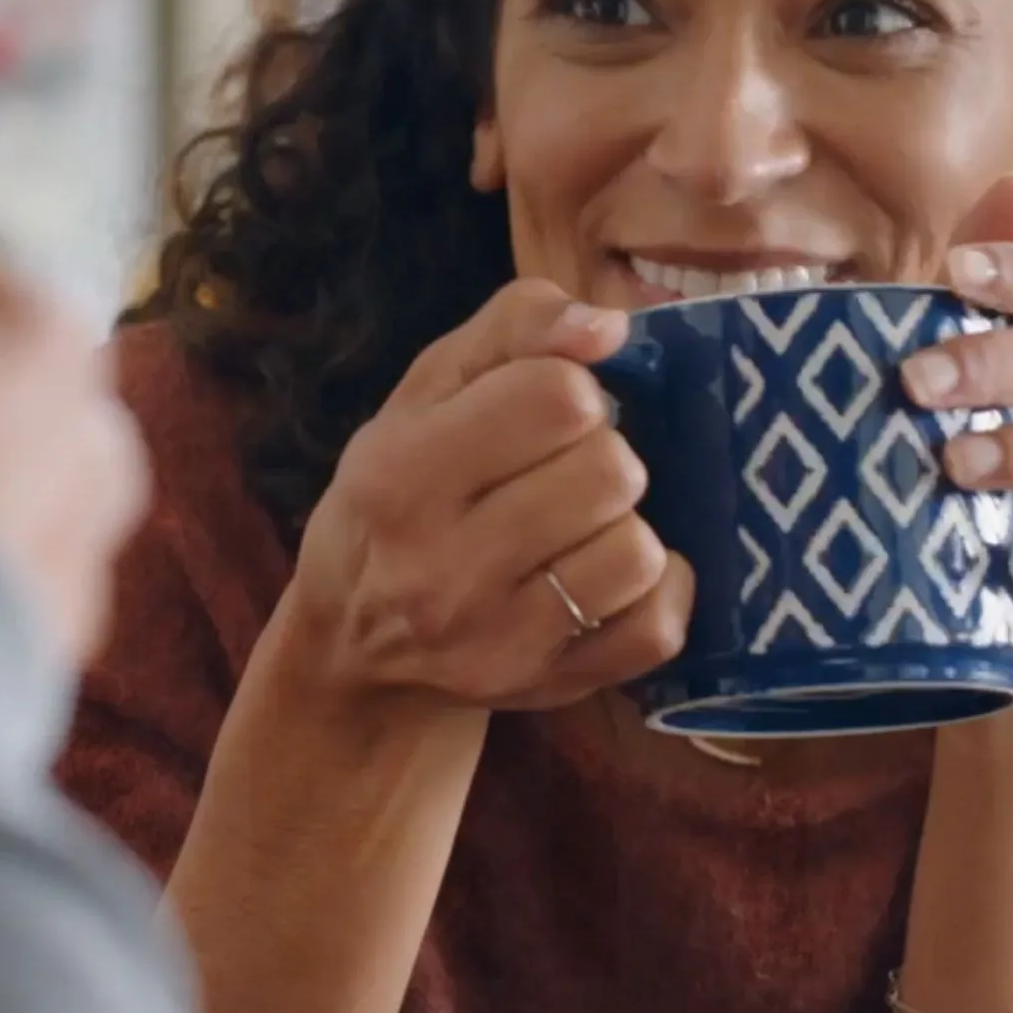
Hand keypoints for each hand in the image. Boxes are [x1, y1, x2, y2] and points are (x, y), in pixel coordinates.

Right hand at [282, 277, 694, 710]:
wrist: (356, 646)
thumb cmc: (400, 494)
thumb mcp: (428, 391)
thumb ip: (515, 327)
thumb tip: (608, 326)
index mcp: (399, 476)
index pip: (555, 397)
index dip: (571, 389)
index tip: (546, 411)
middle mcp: (438, 569)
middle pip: (608, 472)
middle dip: (602, 456)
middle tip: (564, 472)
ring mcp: (495, 642)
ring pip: (637, 553)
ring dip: (624, 526)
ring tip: (582, 526)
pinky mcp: (545, 686)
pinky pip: (657, 629)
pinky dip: (656, 593)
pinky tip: (614, 577)